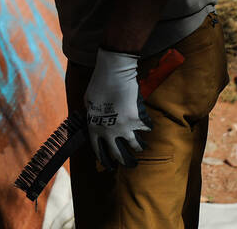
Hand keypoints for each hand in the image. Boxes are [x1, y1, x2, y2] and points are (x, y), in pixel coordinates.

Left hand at [84, 48, 151, 167]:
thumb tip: (96, 123)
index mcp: (94, 127)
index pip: (98, 150)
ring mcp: (124, 127)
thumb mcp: (88, 102)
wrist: (114, 72)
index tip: (109, 164)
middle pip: (118, 154)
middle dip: (125, 161)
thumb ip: (93, 116)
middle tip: (130, 164)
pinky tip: (148, 126)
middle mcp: (109, 131)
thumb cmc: (98, 83)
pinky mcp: (137, 119)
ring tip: (141, 148)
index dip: (104, 158)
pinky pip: (146, 128)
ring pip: (135, 145)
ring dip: (139, 147)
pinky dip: (148, 127)